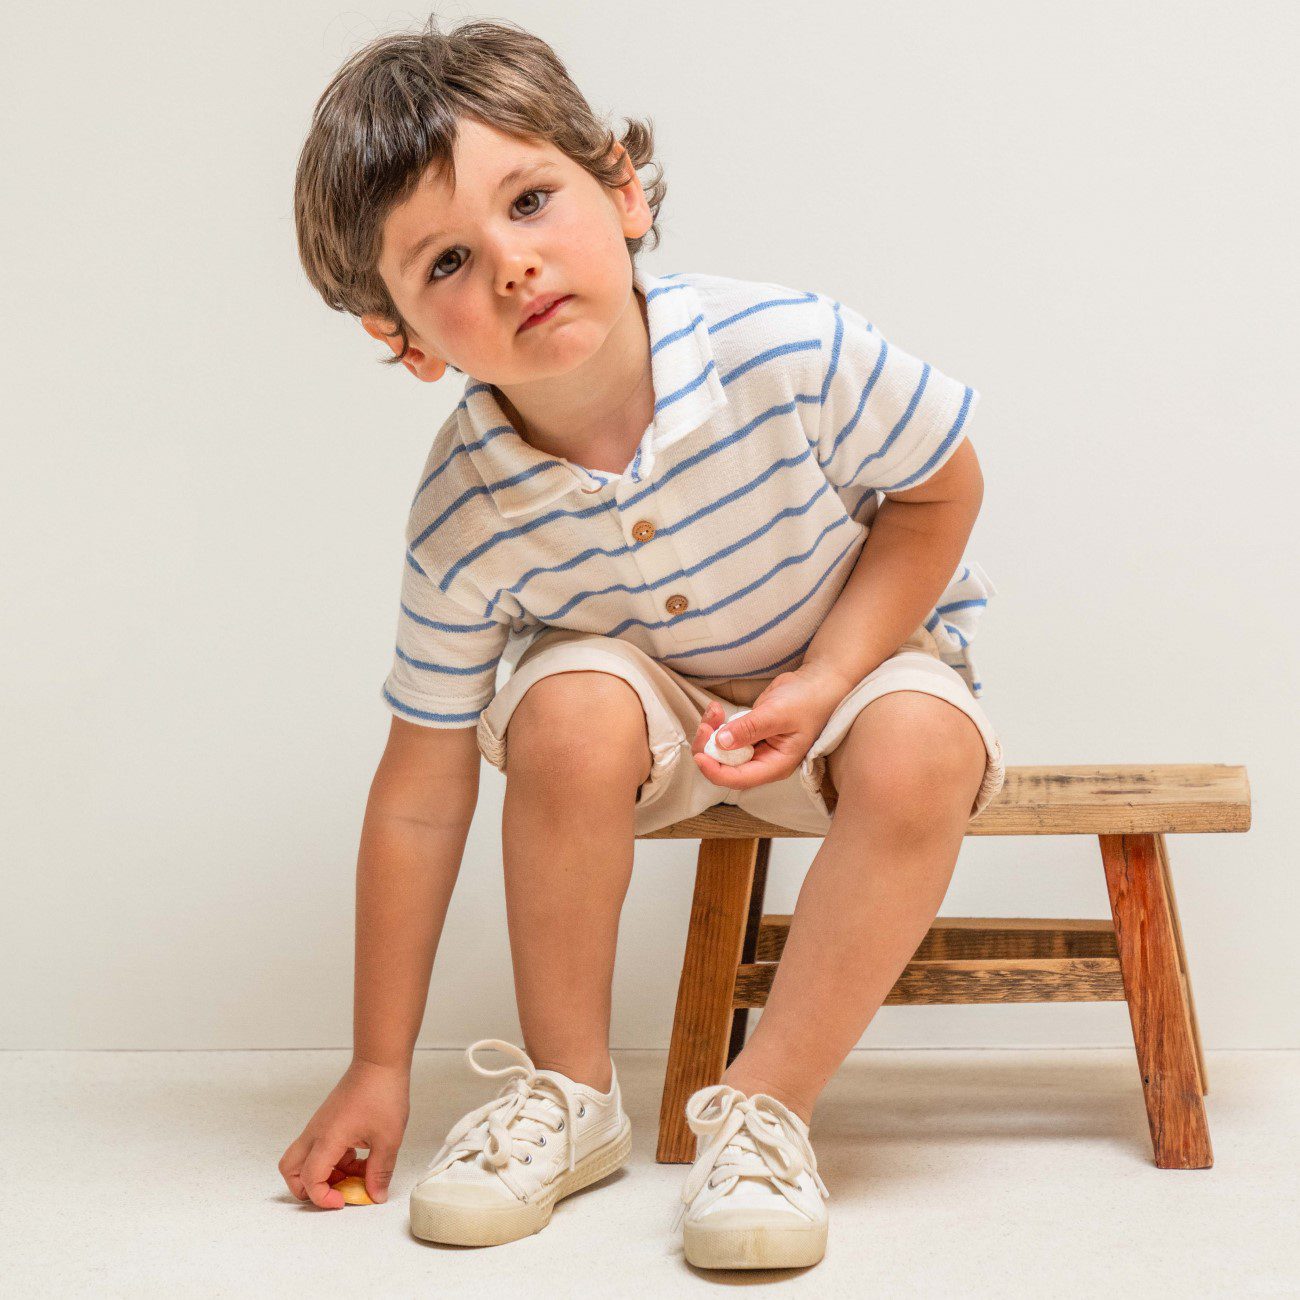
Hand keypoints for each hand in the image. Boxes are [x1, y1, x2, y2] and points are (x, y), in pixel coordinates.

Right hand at [278, 1058, 409, 1208]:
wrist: (380, 1062)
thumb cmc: (382, 1093)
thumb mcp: (388, 1139)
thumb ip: (380, 1171)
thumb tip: (376, 1194)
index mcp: (327, 1139)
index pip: (309, 1180)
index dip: (323, 1198)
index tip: (344, 1201)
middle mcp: (316, 1133)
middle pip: (290, 1169)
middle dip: (307, 1189)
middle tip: (335, 1193)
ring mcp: (320, 1126)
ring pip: (305, 1159)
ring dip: (325, 1174)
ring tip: (356, 1174)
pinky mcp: (329, 1121)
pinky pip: (320, 1148)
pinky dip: (334, 1160)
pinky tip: (360, 1158)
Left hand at [691, 663, 853, 791]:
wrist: (815, 684)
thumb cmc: (807, 702)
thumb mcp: (778, 714)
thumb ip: (750, 728)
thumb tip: (721, 742)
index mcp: (774, 765)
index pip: (739, 779)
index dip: (716, 772)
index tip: (701, 756)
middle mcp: (762, 760)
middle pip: (724, 767)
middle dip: (708, 748)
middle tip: (704, 725)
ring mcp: (753, 747)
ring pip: (720, 751)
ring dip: (710, 733)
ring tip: (713, 710)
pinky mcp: (747, 733)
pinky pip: (723, 735)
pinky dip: (715, 723)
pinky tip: (716, 709)